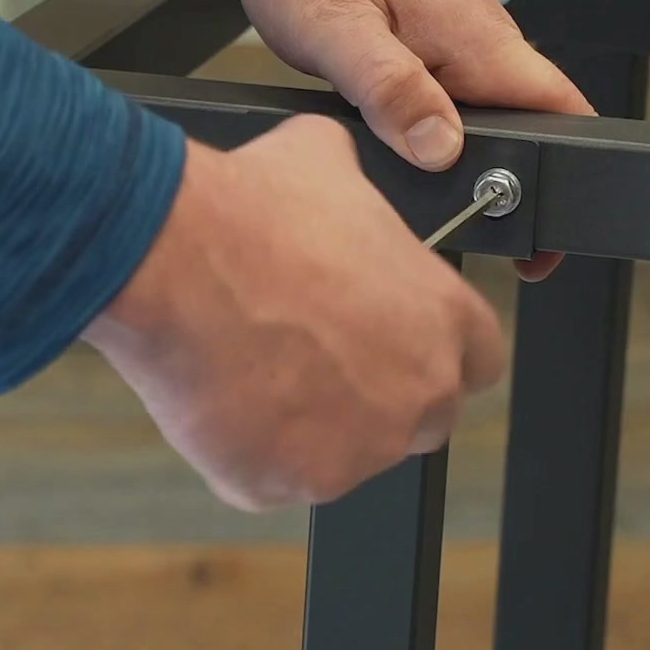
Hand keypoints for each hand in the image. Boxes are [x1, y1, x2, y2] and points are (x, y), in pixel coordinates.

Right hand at [82, 116, 507, 511]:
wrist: (170, 261)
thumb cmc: (251, 213)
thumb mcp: (329, 163)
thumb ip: (364, 197)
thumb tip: (349, 187)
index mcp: (446, 322)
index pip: (479, 361)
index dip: (432, 348)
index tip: (394, 338)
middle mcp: (417, 398)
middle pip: (422, 420)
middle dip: (379, 396)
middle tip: (318, 357)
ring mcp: (354, 453)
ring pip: (345, 454)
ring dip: (314, 424)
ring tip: (257, 363)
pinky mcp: (283, 486)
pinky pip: (272, 478)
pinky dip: (248, 449)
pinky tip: (221, 395)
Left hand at [195, 0, 594, 281]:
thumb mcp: (336, 29)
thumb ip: (391, 89)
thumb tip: (441, 148)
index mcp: (475, 34)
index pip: (561, 106)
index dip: (567, 171)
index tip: (545, 231)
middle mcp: (481, 33)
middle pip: (530, 120)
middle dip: (512, 180)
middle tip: (469, 228)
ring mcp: (460, 34)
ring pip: (488, 110)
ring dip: (470, 154)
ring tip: (429, 197)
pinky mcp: (434, 37)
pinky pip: (455, 92)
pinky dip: (437, 125)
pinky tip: (401, 143)